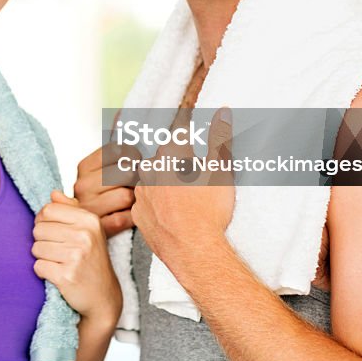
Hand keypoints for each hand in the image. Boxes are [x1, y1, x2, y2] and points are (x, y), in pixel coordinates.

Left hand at [32, 191, 121, 325]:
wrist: (103, 297)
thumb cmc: (92, 260)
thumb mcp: (88, 230)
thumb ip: (70, 209)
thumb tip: (53, 193)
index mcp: (89, 220)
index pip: (48, 210)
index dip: (43, 221)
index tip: (52, 233)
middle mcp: (85, 235)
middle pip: (39, 228)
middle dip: (42, 241)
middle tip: (57, 252)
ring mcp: (76, 256)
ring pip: (36, 248)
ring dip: (42, 257)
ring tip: (58, 263)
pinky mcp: (67, 276)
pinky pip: (38, 267)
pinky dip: (43, 272)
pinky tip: (57, 275)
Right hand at [73, 141, 139, 236]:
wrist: (84, 225)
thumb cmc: (103, 193)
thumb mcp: (103, 169)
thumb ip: (121, 155)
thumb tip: (154, 141)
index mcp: (84, 167)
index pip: (117, 150)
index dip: (133, 156)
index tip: (135, 163)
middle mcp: (82, 185)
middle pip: (126, 172)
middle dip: (137, 178)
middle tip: (136, 183)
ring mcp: (89, 207)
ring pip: (128, 196)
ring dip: (135, 198)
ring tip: (132, 200)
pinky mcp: (99, 226)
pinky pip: (127, 217)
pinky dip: (133, 216)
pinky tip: (129, 214)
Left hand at [131, 108, 234, 274]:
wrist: (196, 251)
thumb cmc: (210, 209)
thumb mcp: (221, 169)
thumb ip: (220, 137)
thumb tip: (223, 110)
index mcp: (170, 154)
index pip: (179, 139)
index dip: (191, 147)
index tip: (197, 159)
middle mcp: (150, 170)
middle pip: (164, 160)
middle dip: (177, 167)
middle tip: (195, 184)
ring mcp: (141, 194)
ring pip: (152, 182)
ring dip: (164, 186)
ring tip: (185, 201)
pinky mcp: (137, 215)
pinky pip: (146, 205)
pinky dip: (156, 207)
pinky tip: (171, 215)